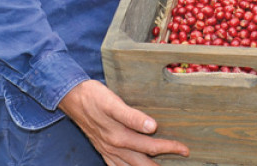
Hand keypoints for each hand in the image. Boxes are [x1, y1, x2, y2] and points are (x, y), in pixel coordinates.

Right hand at [58, 79, 188, 165]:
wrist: (71, 97)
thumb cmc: (94, 97)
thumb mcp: (113, 102)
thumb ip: (132, 116)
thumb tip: (152, 126)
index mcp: (120, 137)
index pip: (150, 147)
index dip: (169, 148)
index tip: (184, 149)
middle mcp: (114, 147)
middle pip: (143, 161)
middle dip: (161, 164)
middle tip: (179, 158)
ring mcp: (107, 150)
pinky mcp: (102, 149)